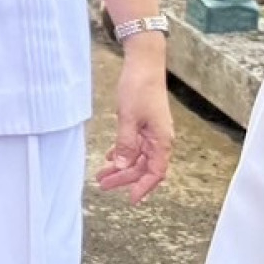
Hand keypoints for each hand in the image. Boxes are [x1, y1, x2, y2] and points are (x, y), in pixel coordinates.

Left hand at [96, 41, 174, 201]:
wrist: (143, 64)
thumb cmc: (139, 88)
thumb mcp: (128, 118)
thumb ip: (126, 144)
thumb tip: (123, 166)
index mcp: (161, 140)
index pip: (155, 172)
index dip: (143, 187)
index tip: (131, 199)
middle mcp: (159, 139)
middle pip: (144, 167)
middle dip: (124, 178)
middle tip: (103, 184)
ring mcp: (152, 132)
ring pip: (137, 157)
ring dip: (121, 166)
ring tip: (102, 175)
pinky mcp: (144, 124)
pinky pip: (135, 145)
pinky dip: (123, 152)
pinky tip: (110, 157)